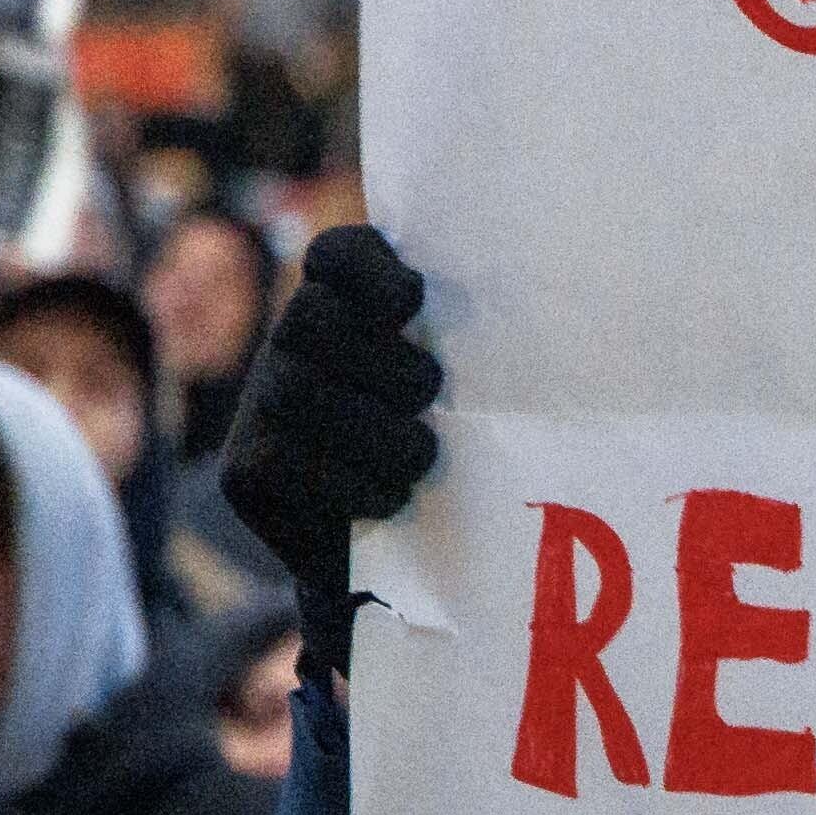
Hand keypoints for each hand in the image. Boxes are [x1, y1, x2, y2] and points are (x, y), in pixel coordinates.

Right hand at [220, 226, 445, 682]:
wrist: (384, 561)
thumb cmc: (443, 457)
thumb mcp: (463, 396)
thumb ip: (475, 353)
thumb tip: (569, 329)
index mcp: (349, 308)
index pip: (339, 253)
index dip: (369, 267)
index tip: (412, 300)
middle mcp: (291, 343)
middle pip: (309, 316)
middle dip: (382, 361)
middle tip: (429, 397)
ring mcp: (260, 403)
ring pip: (297, 390)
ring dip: (375, 430)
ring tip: (420, 459)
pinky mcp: (246, 468)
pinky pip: (286, 462)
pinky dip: (351, 484)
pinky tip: (391, 499)